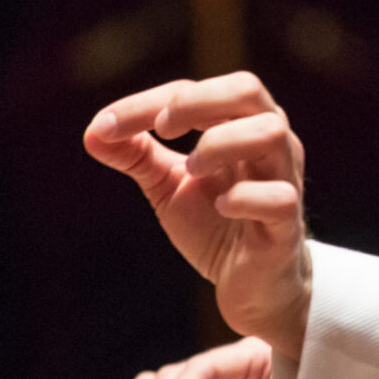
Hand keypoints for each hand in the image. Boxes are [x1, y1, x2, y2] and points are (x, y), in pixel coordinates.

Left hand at [83, 72, 312, 358]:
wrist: (250, 288)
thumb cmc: (216, 225)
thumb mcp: (169, 185)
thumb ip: (137, 157)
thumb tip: (91, 133)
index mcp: (239, 125)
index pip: (196, 91)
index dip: (148, 102)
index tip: (107, 126)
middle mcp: (270, 143)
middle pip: (247, 90)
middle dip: (196, 102)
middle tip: (162, 129)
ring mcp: (285, 181)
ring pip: (271, 133)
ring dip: (221, 143)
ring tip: (192, 169)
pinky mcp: (287, 227)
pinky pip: (280, 198)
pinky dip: (244, 197)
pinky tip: (220, 208)